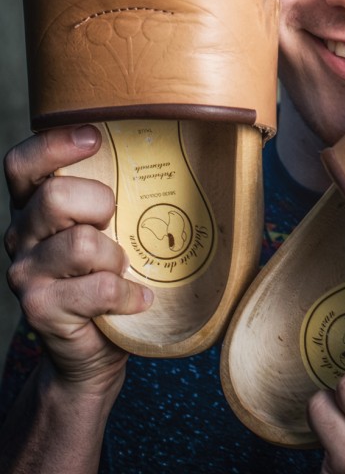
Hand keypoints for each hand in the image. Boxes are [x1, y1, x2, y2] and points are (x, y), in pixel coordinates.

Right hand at [4, 125, 151, 395]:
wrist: (91, 350)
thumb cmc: (106, 273)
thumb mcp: (107, 227)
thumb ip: (114, 193)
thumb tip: (179, 147)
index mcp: (32, 205)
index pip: (22, 163)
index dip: (53, 144)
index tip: (94, 137)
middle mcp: (20, 234)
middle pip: (55, 197)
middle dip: (100, 204)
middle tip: (114, 224)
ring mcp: (25, 273)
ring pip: (80, 244)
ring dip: (115, 257)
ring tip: (122, 268)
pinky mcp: (39, 308)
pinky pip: (97, 288)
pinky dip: (127, 293)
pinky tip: (136, 298)